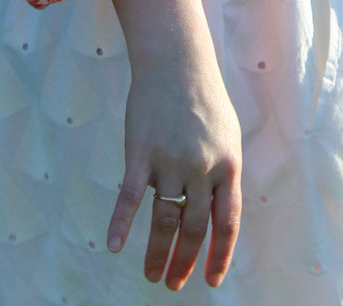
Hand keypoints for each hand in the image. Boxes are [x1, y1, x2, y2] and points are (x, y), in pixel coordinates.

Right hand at [109, 62, 241, 289]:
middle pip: (193, 227)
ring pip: (164, 219)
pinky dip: (120, 224)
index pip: (226, 222)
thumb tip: (221, 206)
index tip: (212, 280)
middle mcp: (202, 168)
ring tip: (152, 275)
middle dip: (184, 261)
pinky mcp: (140, 152)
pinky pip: (130, 197)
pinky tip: (115, 246)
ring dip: (157, 253)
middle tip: (174, 284)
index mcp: (228, 165)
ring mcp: (170, 161)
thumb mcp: (227, 133)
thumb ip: (224, 170)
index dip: (219, 255)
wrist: (175, 59)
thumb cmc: (202, 95)